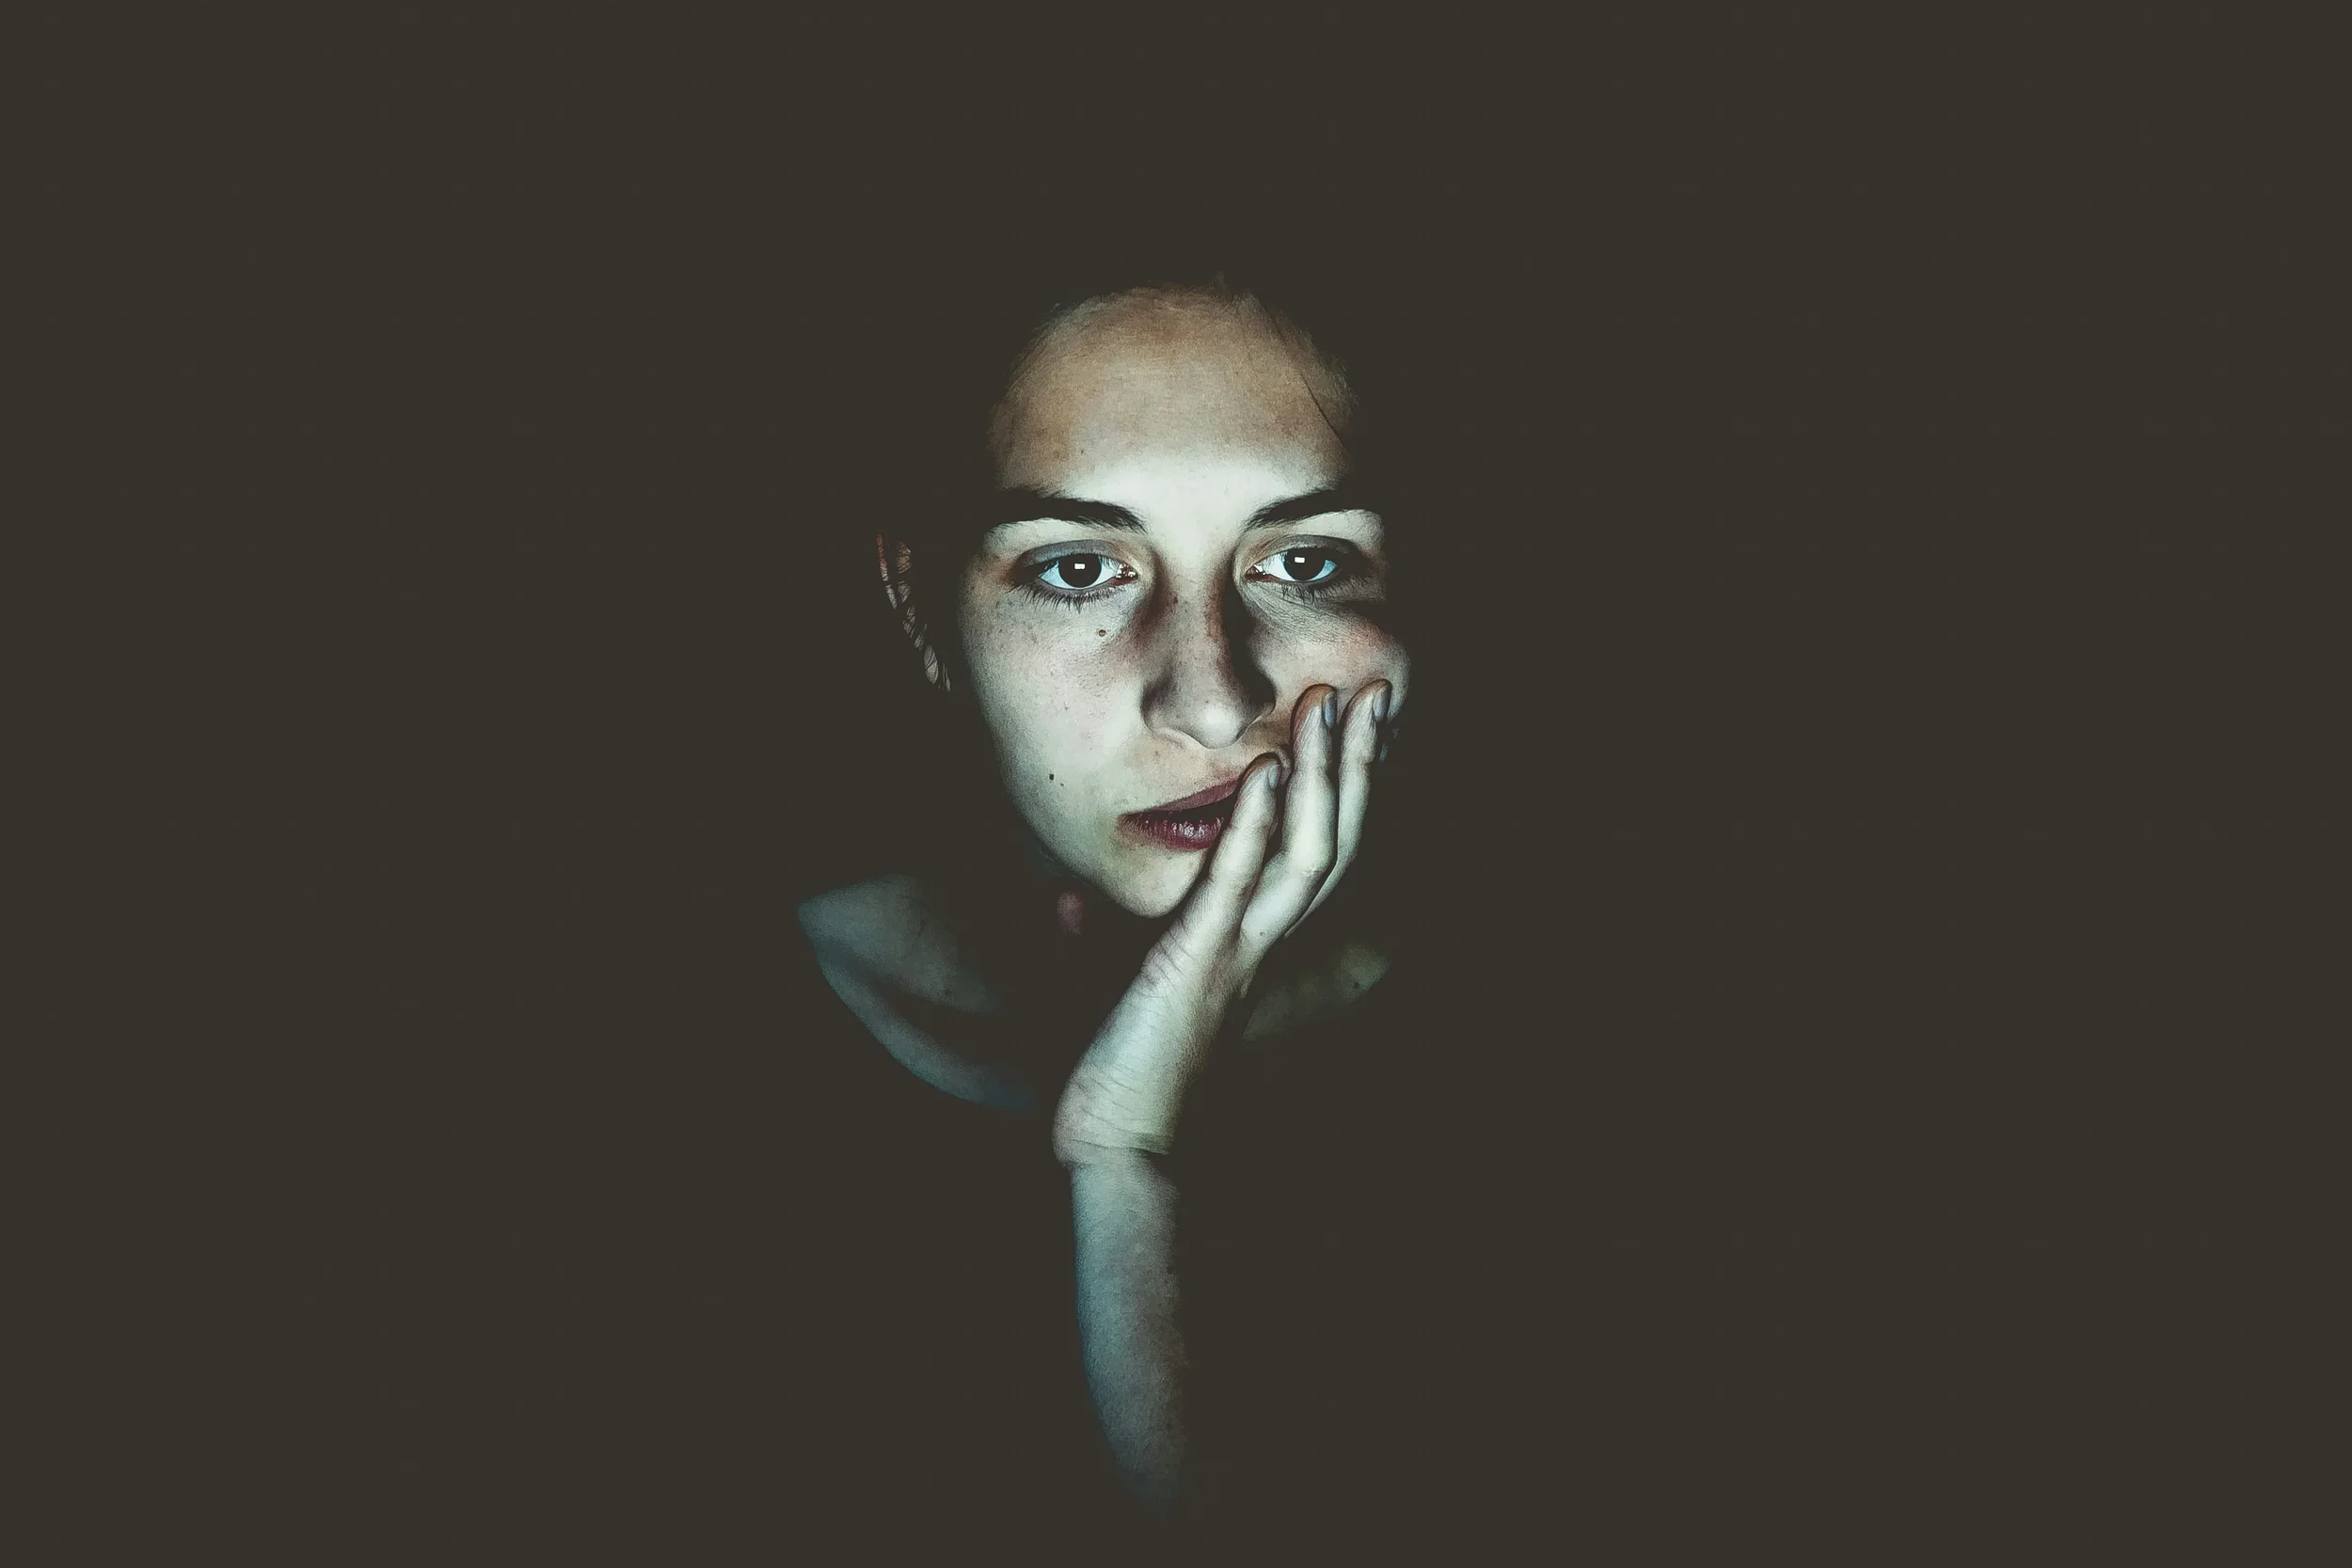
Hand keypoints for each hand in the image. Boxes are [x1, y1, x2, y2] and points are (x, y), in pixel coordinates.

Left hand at [1051, 680, 1392, 1163]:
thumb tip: (1071, 902)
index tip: (1353, 729)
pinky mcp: (1197, 961)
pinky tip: (1267, 769)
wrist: (1116, 1149)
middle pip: (1332, 839)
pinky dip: (1253, 823)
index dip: (1338, 793)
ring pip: (1306, 851)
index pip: (1308, 854)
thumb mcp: (1101, 993)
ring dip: (1325, 775)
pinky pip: (1236, 882)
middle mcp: (1260, 943)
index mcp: (1247, 946)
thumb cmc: (1114, 1079)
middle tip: (1380, 693)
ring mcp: (1237, 951)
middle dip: (1358, 765)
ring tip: (1338, 706)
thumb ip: (1096, 941)